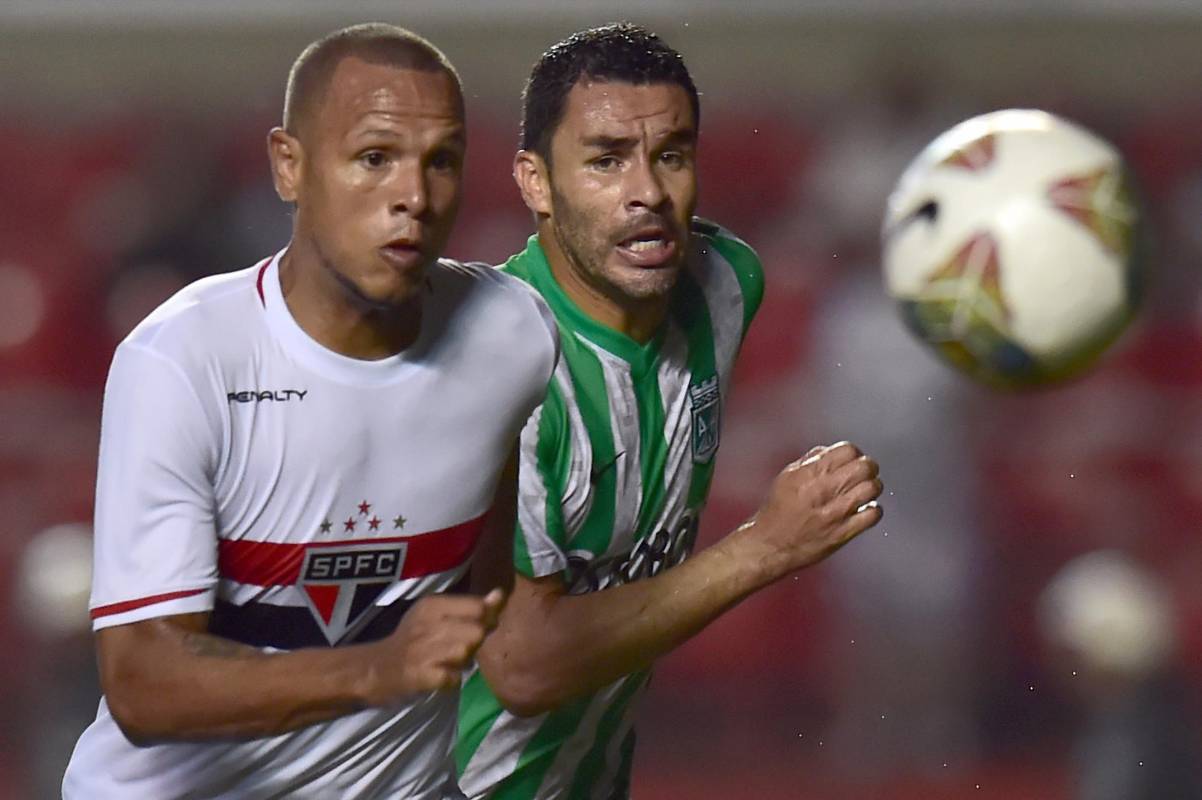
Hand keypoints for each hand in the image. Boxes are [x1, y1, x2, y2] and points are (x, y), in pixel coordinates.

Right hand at [361, 588, 506, 703]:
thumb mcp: (435, 615)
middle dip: (473, 643)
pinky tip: (439, 677)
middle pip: (477, 631)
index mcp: (433, 604)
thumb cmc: (411, 640)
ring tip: (444, 662)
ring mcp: (424, 649)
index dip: (485, 620)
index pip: (478, 607)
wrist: (375, 669)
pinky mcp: (421, 675)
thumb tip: (500, 595)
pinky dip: (451, 681)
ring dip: (462, 662)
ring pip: (467, 653)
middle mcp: (429, 623)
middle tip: (456, 649)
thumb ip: (470, 606)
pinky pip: (454, 678)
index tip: (473, 627)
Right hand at [738, 442, 882, 579]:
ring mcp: (835, 512)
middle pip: (864, 467)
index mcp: (809, 473)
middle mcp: (823, 490)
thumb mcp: (786, 478)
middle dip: (869, 468)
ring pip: (872, 488)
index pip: (847, 450)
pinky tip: (864, 511)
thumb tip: (829, 451)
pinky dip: (873, 511)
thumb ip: (809, 462)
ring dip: (872, 488)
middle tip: (865, 474)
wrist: (770, 545)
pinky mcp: (843, 533)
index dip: (854, 453)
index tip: (853, 460)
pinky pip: (872, 515)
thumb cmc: (776, 513)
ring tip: (866, 492)